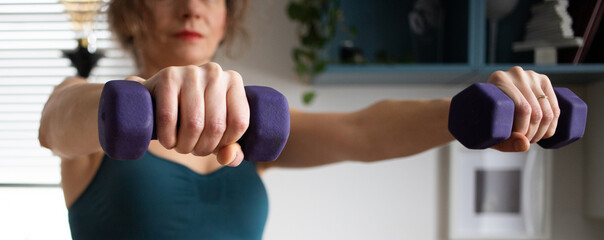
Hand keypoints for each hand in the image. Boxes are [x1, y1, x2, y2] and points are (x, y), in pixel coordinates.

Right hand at [125, 63, 249, 165]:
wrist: (156, 98)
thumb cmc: (192, 116)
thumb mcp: (216, 132)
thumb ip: (230, 149)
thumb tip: (229, 157)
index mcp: (234, 81)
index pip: (239, 123)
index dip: (225, 143)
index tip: (213, 146)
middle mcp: (216, 72)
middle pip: (216, 125)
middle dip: (203, 148)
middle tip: (193, 149)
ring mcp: (192, 72)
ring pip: (194, 123)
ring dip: (185, 145)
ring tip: (180, 146)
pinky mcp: (168, 77)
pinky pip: (169, 117)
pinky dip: (168, 137)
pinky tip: (168, 141)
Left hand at [487, 66, 559, 151]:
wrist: (484, 103)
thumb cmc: (485, 119)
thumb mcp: (490, 134)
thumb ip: (506, 143)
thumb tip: (525, 144)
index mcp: (499, 79)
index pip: (522, 108)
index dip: (524, 129)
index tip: (518, 139)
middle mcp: (516, 74)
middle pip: (536, 111)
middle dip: (533, 133)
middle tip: (524, 141)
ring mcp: (532, 76)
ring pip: (548, 112)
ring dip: (543, 131)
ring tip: (532, 138)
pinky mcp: (543, 81)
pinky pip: (555, 107)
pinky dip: (553, 124)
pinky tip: (545, 133)